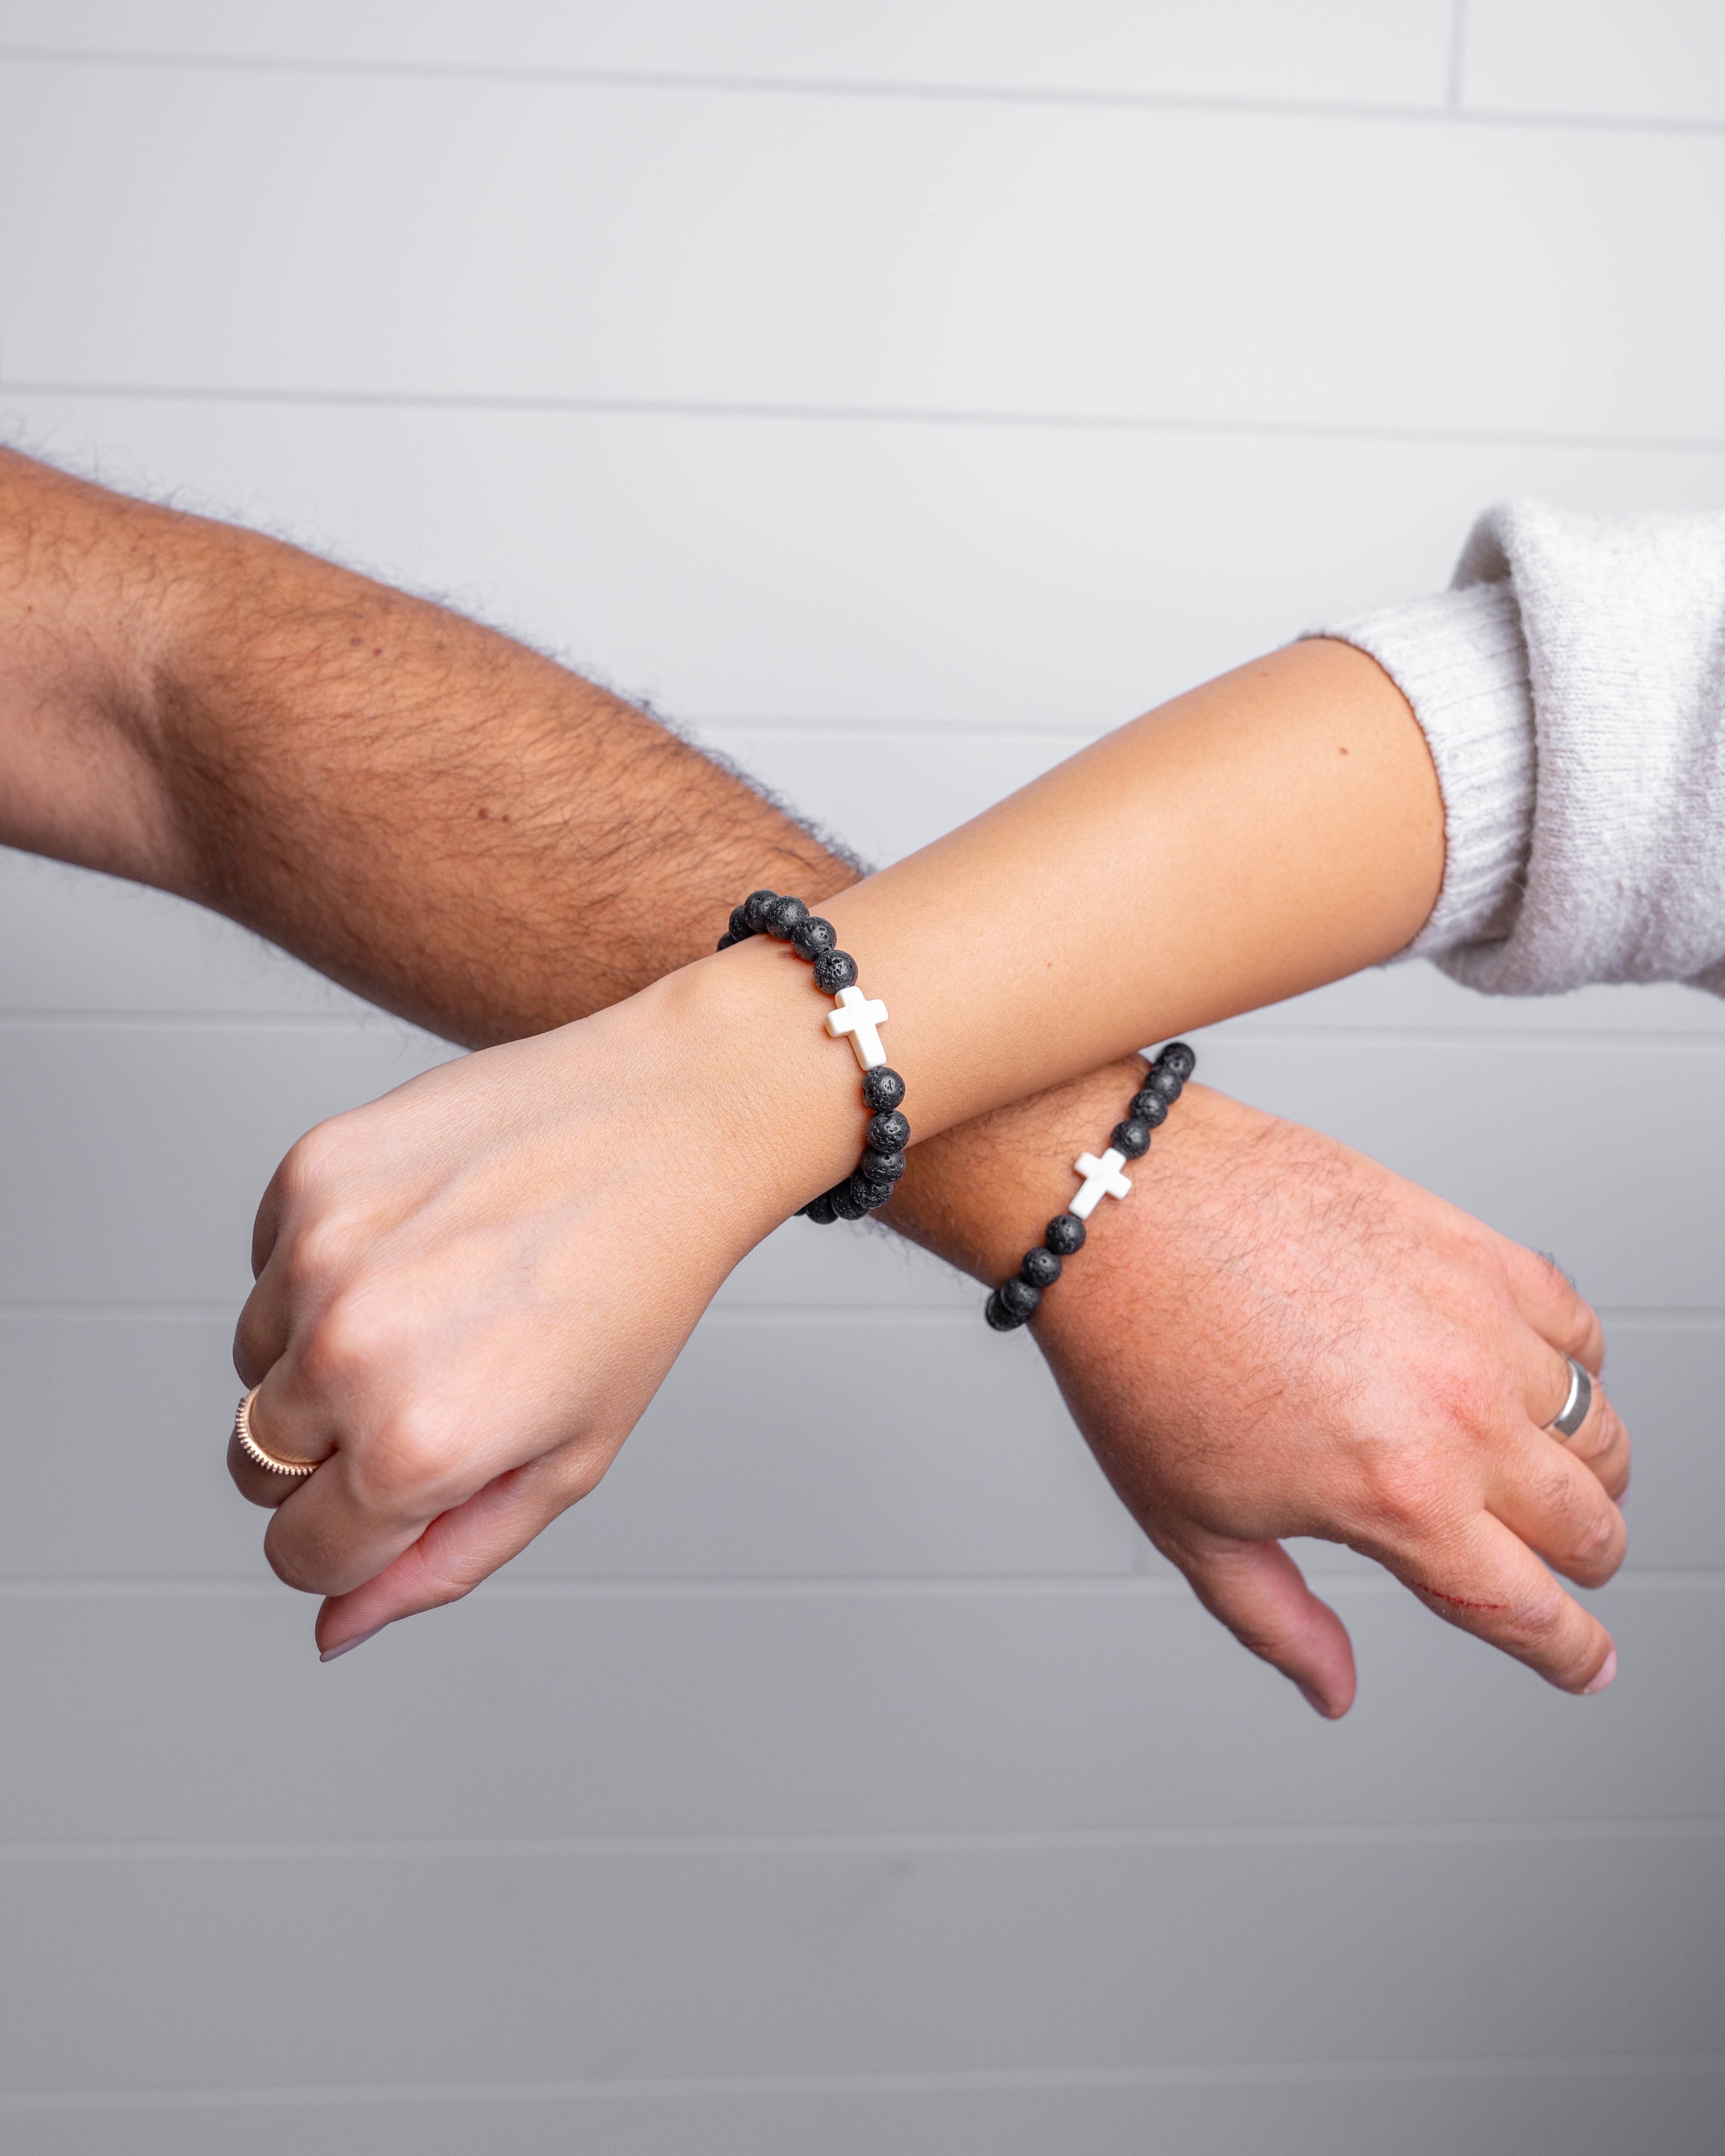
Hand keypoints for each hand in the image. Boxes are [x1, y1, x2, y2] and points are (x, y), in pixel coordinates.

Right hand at [227, 962, 828, 1655]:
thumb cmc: (636, 1291)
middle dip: (332, 1452)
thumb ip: (442, 1562)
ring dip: (320, 1352)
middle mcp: (349, 1352)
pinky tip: (426, 1235)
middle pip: (259, 1467)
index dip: (354, 1539)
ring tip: (441, 1299)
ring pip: (255, 1363)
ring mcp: (320, 1253)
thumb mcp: (567, 1462)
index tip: (410, 1491)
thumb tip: (335, 1630)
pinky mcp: (310, 1171)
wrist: (666, 1125)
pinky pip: (268, 1262)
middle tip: (442, 1383)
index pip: (300, 1555)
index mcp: (417, 1446)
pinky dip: (321, 1266)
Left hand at [896, 1079, 1627, 1714]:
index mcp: (1400, 1497)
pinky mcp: (1471, 1245)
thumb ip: (1278, 1622)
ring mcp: (1477, 1322)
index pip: (1529, 1609)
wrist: (1121, 1209)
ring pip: (1599, 1426)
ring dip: (1587, 1470)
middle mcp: (1459, 1412)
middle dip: (1582, 1565)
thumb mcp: (1190, 1525)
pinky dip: (1574, 1362)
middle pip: (1588, 1525)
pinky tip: (1532, 1373)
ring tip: (1546, 1478)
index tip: (1584, 1662)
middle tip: (1552, 1568)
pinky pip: (1575, 1321)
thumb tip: (1332, 1688)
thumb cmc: (1139, 1350)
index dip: (1569, 1654)